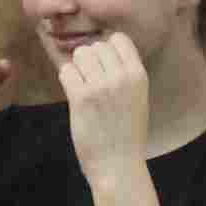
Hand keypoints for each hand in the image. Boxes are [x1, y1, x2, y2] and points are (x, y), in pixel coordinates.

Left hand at [55, 34, 149, 177]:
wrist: (119, 166)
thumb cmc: (126, 134)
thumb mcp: (137, 98)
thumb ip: (124, 74)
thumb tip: (101, 49)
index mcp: (138, 75)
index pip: (118, 39)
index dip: (107, 49)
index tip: (103, 67)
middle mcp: (121, 77)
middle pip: (96, 46)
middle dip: (89, 61)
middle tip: (90, 81)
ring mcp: (101, 86)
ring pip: (80, 55)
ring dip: (77, 68)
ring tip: (82, 87)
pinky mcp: (81, 98)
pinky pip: (67, 72)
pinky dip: (67, 80)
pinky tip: (74, 94)